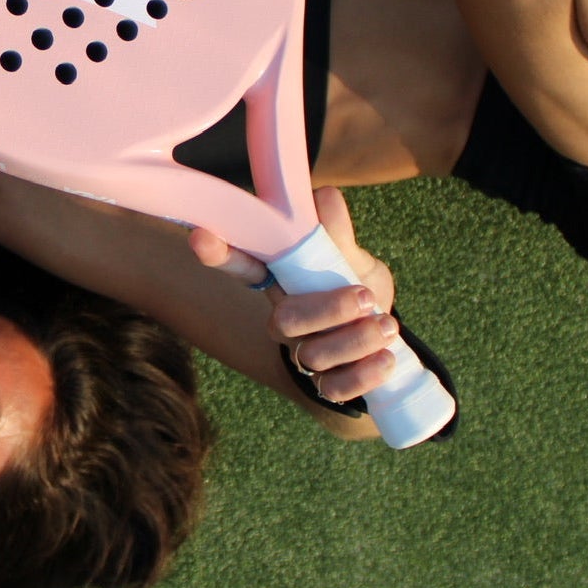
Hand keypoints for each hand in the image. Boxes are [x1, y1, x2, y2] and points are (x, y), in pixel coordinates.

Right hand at [188, 188, 399, 404]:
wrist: (384, 335)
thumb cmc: (355, 285)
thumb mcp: (350, 256)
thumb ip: (337, 232)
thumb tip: (324, 197)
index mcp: (282, 279)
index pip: (243, 266)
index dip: (220, 254)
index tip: (200, 237)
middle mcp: (285, 318)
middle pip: (283, 321)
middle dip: (325, 310)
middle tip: (364, 297)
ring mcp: (303, 353)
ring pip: (312, 356)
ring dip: (355, 341)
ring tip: (387, 325)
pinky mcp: (326, 384)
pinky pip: (334, 389)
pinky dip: (363, 374)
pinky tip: (386, 358)